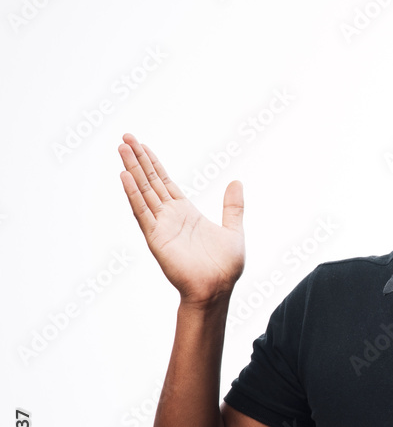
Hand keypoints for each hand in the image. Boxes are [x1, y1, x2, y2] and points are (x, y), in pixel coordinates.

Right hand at [118, 134, 245, 306]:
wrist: (217, 289)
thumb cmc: (225, 266)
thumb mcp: (233, 229)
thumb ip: (233, 206)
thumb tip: (237, 182)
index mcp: (186, 213)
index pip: (165, 182)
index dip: (153, 164)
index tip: (142, 145)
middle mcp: (170, 216)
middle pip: (151, 181)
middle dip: (139, 159)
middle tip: (126, 137)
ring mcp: (161, 226)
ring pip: (143, 191)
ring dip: (132, 169)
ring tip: (122, 147)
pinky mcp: (156, 237)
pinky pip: (142, 212)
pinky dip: (134, 194)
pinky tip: (125, 176)